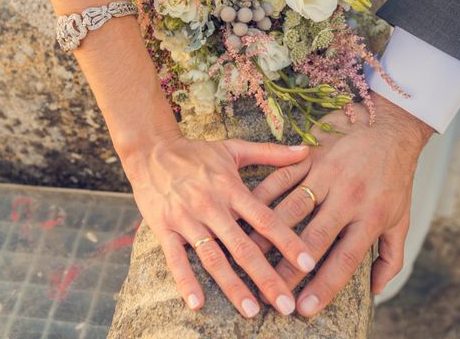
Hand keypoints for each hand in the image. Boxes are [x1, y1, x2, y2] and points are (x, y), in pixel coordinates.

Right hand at [120, 130, 316, 317]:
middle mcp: (211, 206)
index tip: (308, 264)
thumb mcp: (234, 148)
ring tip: (252, 310)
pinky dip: (185, 281)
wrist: (151, 151)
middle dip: (266, 277)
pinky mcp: (164, 229)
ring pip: (213, 258)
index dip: (288, 242)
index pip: (265, 219)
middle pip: (243, 247)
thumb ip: (271, 152)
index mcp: (231, 188)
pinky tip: (197, 303)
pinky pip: (175, 259)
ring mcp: (187, 219)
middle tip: (286, 304)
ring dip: (233, 286)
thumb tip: (307, 149)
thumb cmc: (197, 153)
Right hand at [249, 93, 432, 315]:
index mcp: (370, 216)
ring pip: (290, 208)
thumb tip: (377, 290)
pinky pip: (280, 177)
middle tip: (270, 292)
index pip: (345, 259)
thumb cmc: (396, 176)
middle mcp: (346, 197)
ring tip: (248, 258)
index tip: (304, 309)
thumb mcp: (403, 217)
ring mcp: (325, 174)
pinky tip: (245, 213)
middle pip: (313, 238)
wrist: (391, 125)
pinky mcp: (309, 156)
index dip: (324, 286)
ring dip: (268, 234)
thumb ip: (391, 256)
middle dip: (289, 269)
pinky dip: (262, 196)